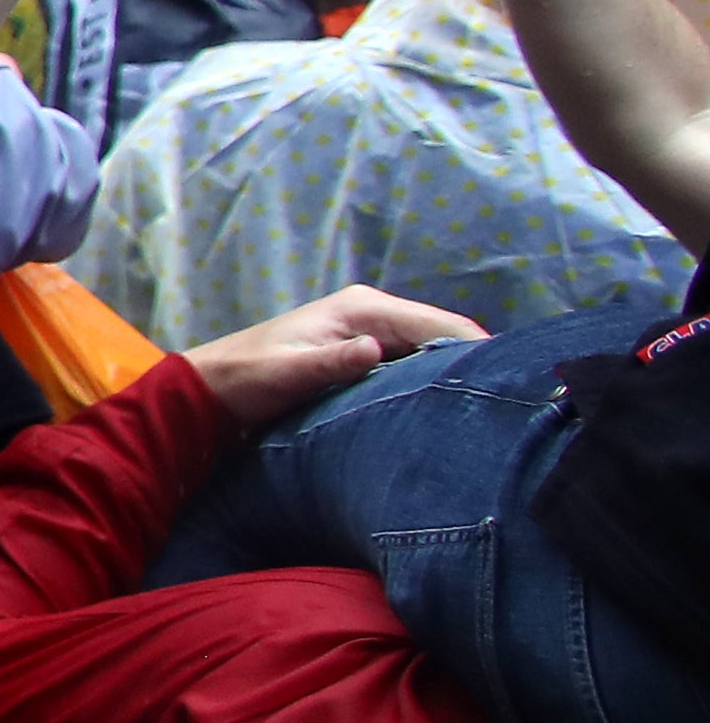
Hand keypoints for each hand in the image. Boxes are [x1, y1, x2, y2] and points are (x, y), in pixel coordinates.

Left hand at [181, 286, 480, 431]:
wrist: (212, 388)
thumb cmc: (246, 378)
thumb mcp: (287, 373)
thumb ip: (332, 363)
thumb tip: (375, 350)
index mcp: (364, 308)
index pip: (444, 327)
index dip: (480, 354)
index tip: (508, 388)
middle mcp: (375, 314)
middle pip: (447, 339)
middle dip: (475, 367)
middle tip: (505, 408)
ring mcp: (372, 333)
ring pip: (434, 353)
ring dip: (453, 378)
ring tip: (484, 413)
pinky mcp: (366, 354)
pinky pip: (413, 366)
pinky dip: (431, 384)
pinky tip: (446, 412)